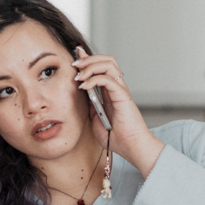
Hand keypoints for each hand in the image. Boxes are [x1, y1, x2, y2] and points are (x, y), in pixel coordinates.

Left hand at [73, 47, 164, 177]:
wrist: (130, 147)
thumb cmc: (116, 138)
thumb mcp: (95, 120)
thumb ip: (90, 106)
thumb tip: (81, 94)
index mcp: (111, 92)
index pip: (101, 68)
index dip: (88, 59)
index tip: (75, 57)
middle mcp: (117, 88)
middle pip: (106, 60)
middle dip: (88, 58)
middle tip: (74, 64)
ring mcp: (120, 90)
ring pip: (108, 64)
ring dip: (91, 65)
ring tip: (79, 74)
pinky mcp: (122, 95)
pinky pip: (107, 79)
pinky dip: (93, 79)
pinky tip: (84, 86)